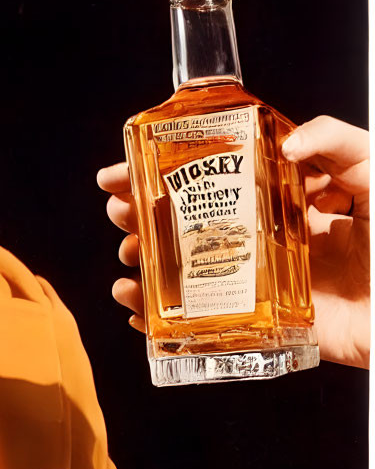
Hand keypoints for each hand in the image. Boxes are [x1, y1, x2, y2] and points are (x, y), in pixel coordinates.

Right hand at [97, 115, 369, 367]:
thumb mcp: (374, 167)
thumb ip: (335, 139)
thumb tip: (284, 143)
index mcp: (288, 201)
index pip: (213, 180)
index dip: (167, 171)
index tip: (129, 162)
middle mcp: (270, 241)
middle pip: (191, 225)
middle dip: (145, 215)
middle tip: (118, 209)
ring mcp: (269, 286)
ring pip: (191, 273)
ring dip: (149, 263)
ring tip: (128, 256)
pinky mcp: (276, 329)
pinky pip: (213, 326)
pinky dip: (168, 322)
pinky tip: (141, 309)